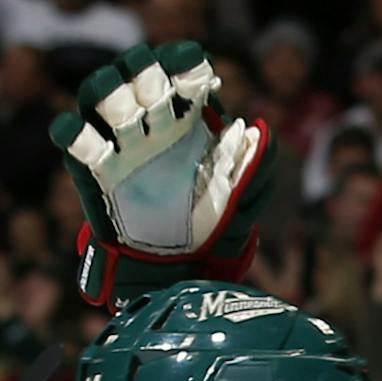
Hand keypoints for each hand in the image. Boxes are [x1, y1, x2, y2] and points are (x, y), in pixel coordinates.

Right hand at [50, 42, 271, 306]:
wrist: (180, 265)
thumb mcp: (240, 198)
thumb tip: (258, 129)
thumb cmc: (214, 224)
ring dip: (111, 96)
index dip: (182, 65)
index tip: (196, 69)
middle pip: (136, 76)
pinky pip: (73, 137)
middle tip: (158, 94)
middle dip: (145, 76)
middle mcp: (151, 124)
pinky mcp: (94, 168)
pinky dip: (74, 131)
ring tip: (128, 114)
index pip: (179, 76)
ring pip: (101, 95)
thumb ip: (251, 166)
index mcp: (187, 121)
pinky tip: (89, 140)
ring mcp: (120, 143)